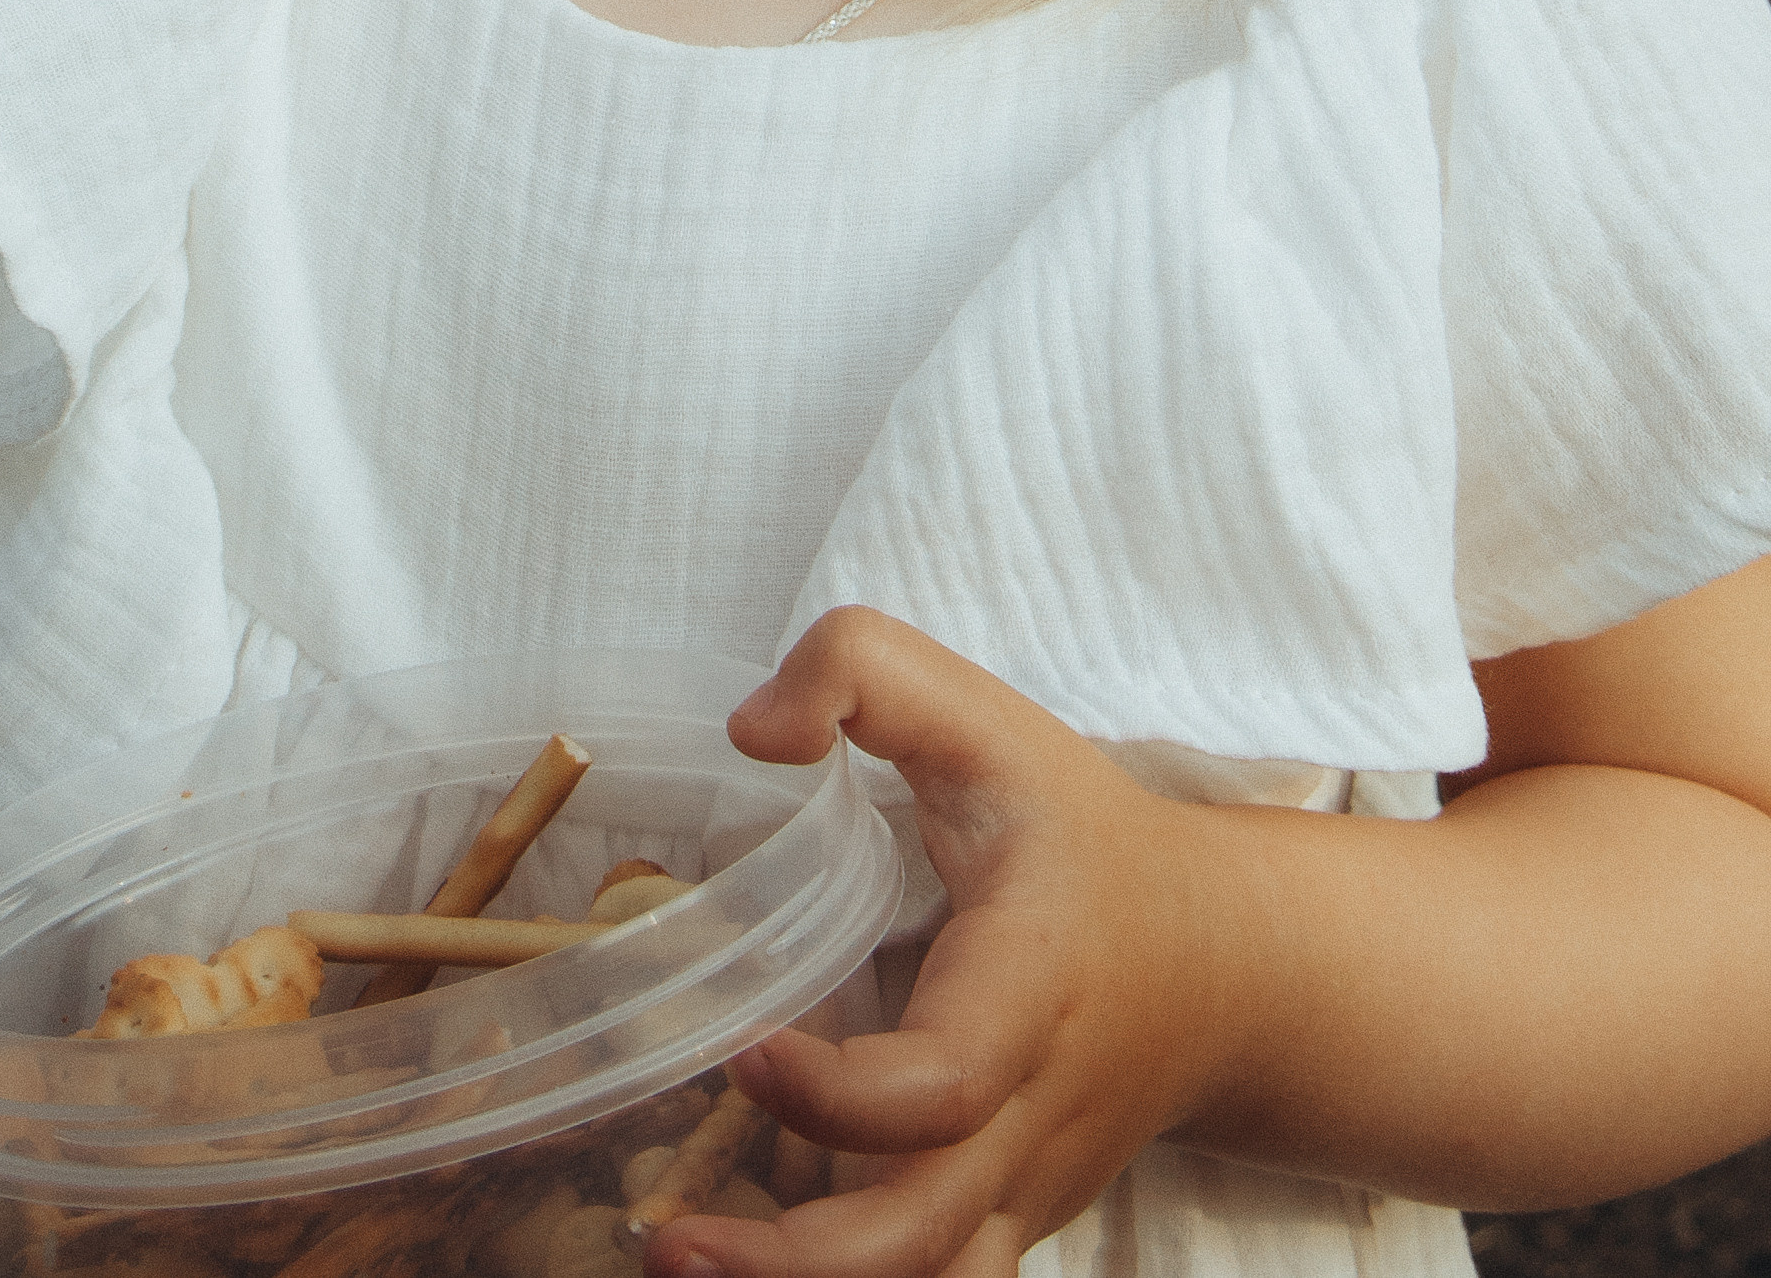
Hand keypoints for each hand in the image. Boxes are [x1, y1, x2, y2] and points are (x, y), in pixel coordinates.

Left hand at [650, 610, 1248, 1277]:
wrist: (1224, 966)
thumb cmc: (1080, 836)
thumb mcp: (983, 718)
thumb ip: (860, 672)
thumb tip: (755, 733)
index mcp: (1028, 989)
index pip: (945, 1085)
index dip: (839, 1096)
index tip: (744, 1049)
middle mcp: (1032, 1113)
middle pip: (922, 1235)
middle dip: (792, 1262)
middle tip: (665, 1236)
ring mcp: (1025, 1185)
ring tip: (677, 1260)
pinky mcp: (1008, 1220)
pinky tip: (744, 1265)